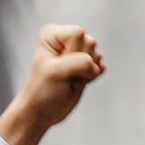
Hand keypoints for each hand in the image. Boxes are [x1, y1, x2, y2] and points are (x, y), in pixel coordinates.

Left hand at [0, 25, 104, 144]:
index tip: (58, 67)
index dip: (72, 53)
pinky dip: (92, 77)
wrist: (43, 111)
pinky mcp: (88, 64)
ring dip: (86, 72)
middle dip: (80, 64)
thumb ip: (78, 62)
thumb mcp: (55, 72)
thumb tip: (96, 65)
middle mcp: (66, 39)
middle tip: (64, 75)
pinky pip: (102, 65)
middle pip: (90, 42)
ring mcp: (78, 51)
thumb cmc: (42, 91)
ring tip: (69, 79)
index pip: (78, 33)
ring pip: (97, 54)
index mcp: (52, 34)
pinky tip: (78, 82)